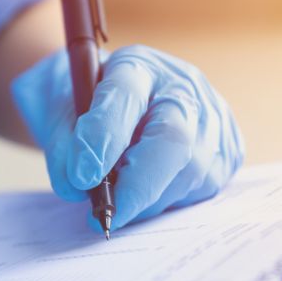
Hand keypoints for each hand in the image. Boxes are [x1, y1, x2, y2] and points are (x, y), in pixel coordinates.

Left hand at [12, 44, 244, 230]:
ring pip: (189, 173)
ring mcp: (212, 119)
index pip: (125, 96)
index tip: (81, 176)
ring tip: (115, 205)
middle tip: (105, 216)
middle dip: (137, 185)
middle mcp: (183, 87)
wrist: (109, 101)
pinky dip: (165, 203)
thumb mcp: (54, 112)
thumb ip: (60, 145)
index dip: (104, 138)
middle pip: (174, 138)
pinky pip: (201, 190)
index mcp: (135, 65)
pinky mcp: (227, 152)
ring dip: (147, 202)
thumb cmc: (80, 104)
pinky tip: (142, 198)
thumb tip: (76, 187)